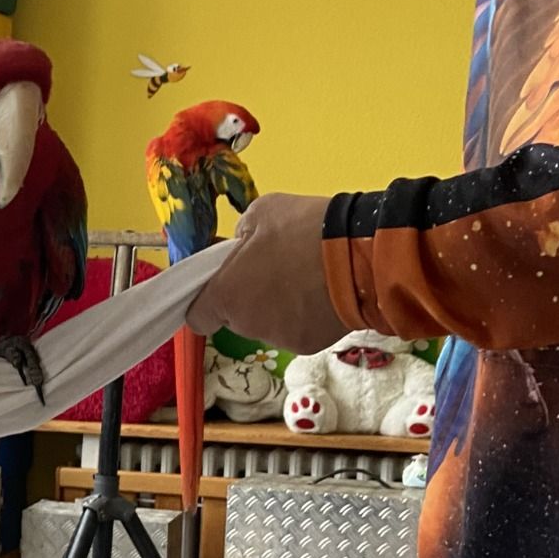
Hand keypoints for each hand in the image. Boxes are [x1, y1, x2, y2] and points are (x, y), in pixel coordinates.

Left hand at [185, 194, 345, 353]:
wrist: (361, 255)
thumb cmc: (305, 229)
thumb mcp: (263, 212)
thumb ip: (241, 233)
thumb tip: (241, 244)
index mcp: (226, 294)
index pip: (197, 316)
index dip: (207, 302)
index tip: (223, 288)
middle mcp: (246, 324)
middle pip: (237, 318)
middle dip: (250, 298)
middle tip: (277, 270)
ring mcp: (277, 338)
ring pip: (269, 325)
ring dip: (280, 307)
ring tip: (307, 279)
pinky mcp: (307, 345)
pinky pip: (298, 330)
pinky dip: (306, 317)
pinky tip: (323, 294)